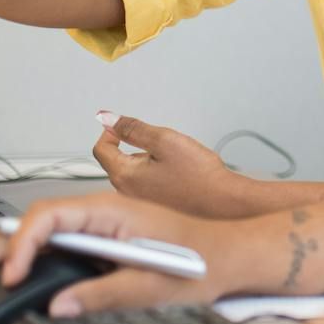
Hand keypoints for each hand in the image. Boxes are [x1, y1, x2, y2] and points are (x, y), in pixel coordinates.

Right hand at [0, 192, 226, 316]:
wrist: (235, 257)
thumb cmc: (206, 262)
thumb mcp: (157, 286)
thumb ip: (108, 294)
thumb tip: (61, 306)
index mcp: (113, 212)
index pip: (50, 217)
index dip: (24, 246)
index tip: (12, 277)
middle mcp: (102, 215)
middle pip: (33, 226)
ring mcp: (100, 229)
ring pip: (39, 237)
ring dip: (1, 256)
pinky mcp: (103, 245)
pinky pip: (56, 248)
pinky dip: (26, 262)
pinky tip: (5, 277)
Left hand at [93, 112, 246, 216]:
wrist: (222, 201)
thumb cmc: (198, 176)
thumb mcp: (164, 140)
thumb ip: (133, 128)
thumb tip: (109, 119)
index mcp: (125, 176)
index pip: (101, 149)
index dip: (110, 131)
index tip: (123, 124)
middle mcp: (127, 192)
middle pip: (115, 160)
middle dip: (131, 144)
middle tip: (157, 140)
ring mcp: (140, 200)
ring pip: (132, 170)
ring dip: (145, 158)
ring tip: (171, 156)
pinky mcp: (154, 204)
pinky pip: (145, 181)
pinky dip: (154, 171)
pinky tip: (176, 170)